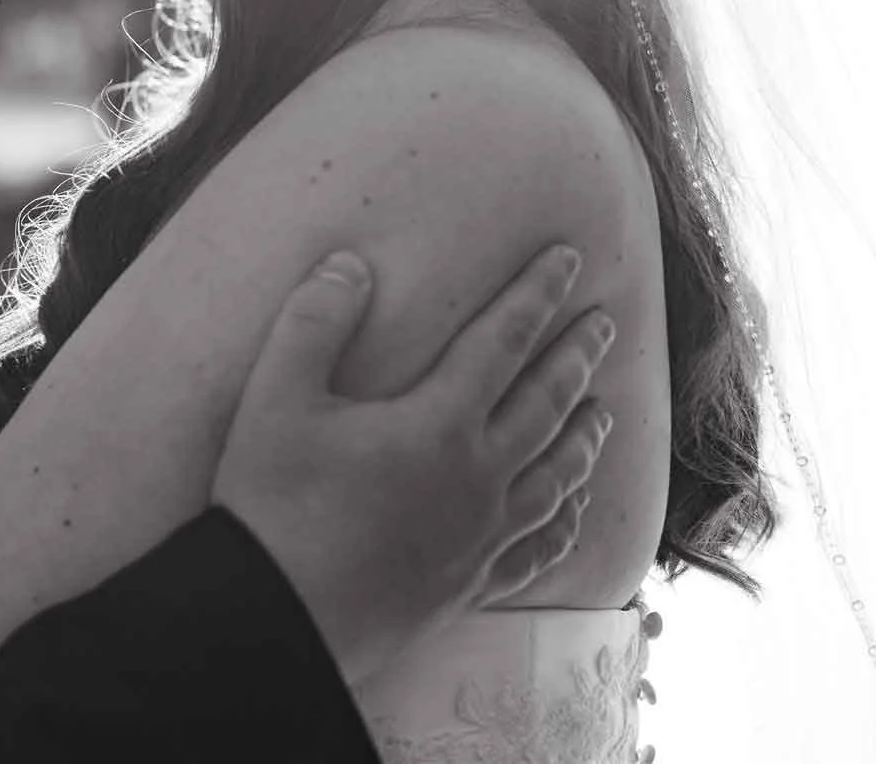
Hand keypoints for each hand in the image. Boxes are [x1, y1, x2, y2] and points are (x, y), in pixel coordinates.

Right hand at [211, 244, 615, 685]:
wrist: (281, 616)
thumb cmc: (272, 503)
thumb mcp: (274, 398)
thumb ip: (314, 321)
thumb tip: (352, 264)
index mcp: (438, 423)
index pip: (502, 341)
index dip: (535, 295)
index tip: (567, 259)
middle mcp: (478, 476)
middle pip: (546, 404)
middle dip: (577, 356)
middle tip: (604, 322)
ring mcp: (482, 535)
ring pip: (557, 476)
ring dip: (585, 436)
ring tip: (602, 411)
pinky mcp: (472, 582)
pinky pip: (540, 546)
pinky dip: (566, 521)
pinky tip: (571, 510)